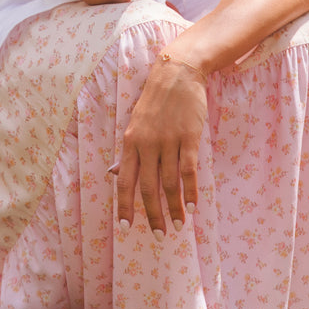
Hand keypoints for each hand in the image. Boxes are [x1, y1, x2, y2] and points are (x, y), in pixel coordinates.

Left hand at [115, 56, 207, 236]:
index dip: (125, 205)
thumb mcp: (135, 123)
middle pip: (148, 187)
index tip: (126, 227)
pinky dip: (190, 191)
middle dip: (153, 214)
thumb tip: (115, 174)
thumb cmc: (155, 100)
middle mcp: (147, 144)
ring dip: (175, 207)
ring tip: (179, 226)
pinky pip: (188, 170)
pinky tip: (192, 206)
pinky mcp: (188, 137)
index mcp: (130, 141)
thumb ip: (128, 151)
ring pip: (169, 183)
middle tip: (159, 236)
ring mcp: (168, 141)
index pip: (125, 181)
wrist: (176, 73)